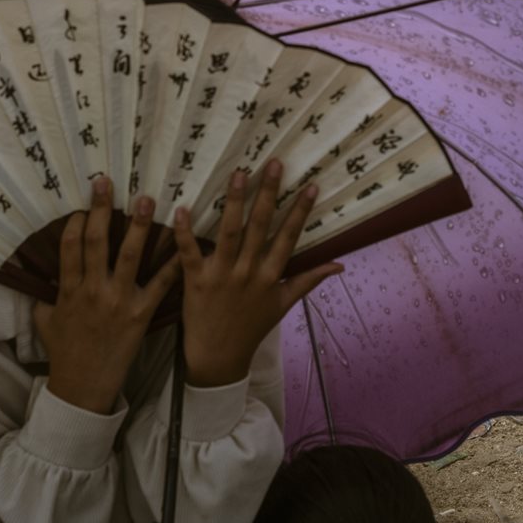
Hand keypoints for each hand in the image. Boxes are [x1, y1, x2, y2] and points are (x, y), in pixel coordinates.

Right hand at [34, 180, 178, 414]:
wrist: (83, 387)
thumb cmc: (65, 354)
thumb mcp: (46, 322)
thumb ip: (46, 296)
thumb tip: (40, 276)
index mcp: (68, 290)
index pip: (70, 247)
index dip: (78, 221)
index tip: (86, 201)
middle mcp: (92, 290)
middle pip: (96, 242)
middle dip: (102, 209)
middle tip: (108, 182)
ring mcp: (117, 301)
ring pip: (128, 255)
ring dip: (138, 225)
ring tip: (147, 199)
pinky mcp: (140, 314)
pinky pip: (159, 284)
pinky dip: (172, 264)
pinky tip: (184, 244)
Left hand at [173, 163, 341, 388]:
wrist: (218, 359)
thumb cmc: (251, 328)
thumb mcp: (283, 305)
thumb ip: (309, 281)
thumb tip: (339, 266)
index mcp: (270, 276)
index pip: (289, 238)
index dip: (300, 212)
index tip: (311, 185)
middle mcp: (248, 272)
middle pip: (260, 227)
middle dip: (268, 194)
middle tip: (273, 164)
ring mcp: (221, 276)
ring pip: (229, 234)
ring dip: (234, 203)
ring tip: (238, 174)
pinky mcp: (195, 281)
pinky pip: (189, 253)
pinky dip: (186, 232)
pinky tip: (183, 209)